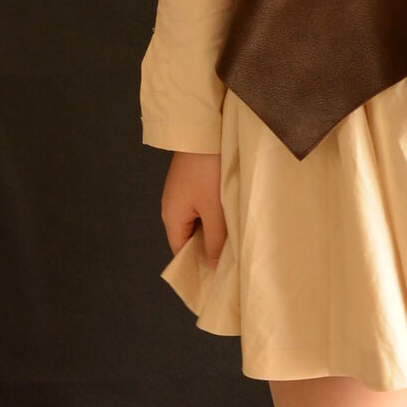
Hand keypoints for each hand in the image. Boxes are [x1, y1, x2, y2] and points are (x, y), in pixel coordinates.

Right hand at [161, 148, 226, 268]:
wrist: (204, 130)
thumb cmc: (208, 172)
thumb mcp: (215, 211)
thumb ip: (214, 241)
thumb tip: (212, 266)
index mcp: (171, 217)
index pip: (181, 252)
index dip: (197, 265)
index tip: (217, 276)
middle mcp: (171, 206)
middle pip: (189, 237)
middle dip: (208, 248)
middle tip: (232, 260)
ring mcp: (181, 192)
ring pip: (198, 221)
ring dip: (214, 229)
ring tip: (235, 239)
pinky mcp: (192, 180)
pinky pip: (201, 206)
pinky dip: (214, 214)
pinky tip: (231, 216)